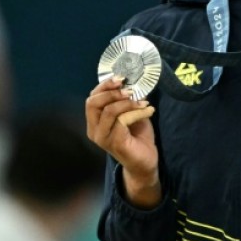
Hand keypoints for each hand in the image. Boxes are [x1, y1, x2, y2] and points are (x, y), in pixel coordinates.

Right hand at [85, 76, 159, 207]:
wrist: (145, 162)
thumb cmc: (138, 137)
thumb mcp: (131, 114)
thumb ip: (126, 101)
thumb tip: (131, 81)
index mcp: (95, 121)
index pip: (91, 99)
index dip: (104, 86)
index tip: (121, 78)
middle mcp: (94, 130)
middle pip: (93, 103)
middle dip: (112, 92)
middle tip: (130, 90)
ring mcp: (102, 137)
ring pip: (109, 111)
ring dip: (128, 103)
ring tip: (144, 102)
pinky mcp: (114, 142)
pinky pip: (122, 120)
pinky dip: (137, 112)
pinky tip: (148, 111)